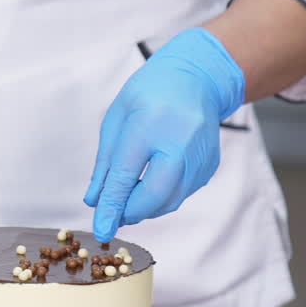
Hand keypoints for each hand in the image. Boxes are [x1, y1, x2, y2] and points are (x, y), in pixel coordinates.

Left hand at [84, 28, 245, 242]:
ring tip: (131, 197)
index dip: (112, 206)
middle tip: (116, 214)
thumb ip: (106, 164)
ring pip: (171, 200)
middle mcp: (180, 141)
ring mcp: (200, 155)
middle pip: (155, 194)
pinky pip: (183, 192)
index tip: (101, 229)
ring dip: (147, 207)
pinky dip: (164, 196)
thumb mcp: (117, 119)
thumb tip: (95, 201)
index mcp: (149, 124)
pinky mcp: (210, 165)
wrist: (197, 77)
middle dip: (132, 211)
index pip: (126, 175)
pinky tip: (155, 180)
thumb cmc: (150, 93)